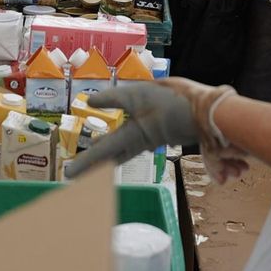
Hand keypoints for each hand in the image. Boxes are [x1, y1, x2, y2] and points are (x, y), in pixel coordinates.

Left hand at [64, 80, 211, 175]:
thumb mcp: (137, 95)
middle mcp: (135, 144)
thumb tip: (88, 101)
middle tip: (74, 174)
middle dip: (91, 167)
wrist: (202, 112)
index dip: (84, 164)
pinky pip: (130, 146)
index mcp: (129, 137)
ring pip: (119, 153)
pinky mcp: (154, 136)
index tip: (67, 175)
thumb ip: (112, 99)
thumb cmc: (170, 103)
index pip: (101, 154)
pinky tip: (118, 142)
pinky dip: (119, 148)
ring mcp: (146, 142)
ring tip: (91, 155)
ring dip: (104, 158)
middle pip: (108, 160)